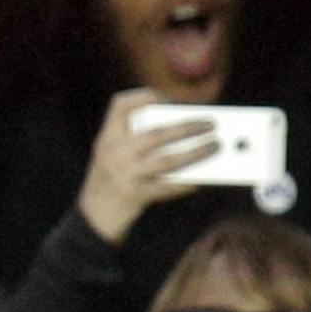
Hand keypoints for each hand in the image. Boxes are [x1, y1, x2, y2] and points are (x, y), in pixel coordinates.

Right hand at [78, 88, 214, 243]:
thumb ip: (136, 140)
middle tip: (211, 123)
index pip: (120, 105)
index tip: (167, 98)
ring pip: (167, 160)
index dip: (144, 97)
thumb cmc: (111, 178)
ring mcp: (125, 175)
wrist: (94, 214)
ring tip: (216, 146)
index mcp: (107, 137)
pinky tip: (204, 178)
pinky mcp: (136, 195)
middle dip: (187, 126)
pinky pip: (169, 187)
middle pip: (156, 134)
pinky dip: (188, 181)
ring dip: (196, 152)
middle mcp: (114, 153)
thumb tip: (183, 133)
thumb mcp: (113, 153)